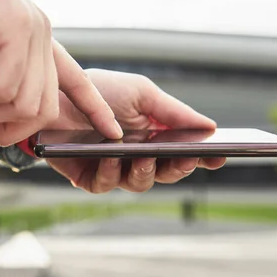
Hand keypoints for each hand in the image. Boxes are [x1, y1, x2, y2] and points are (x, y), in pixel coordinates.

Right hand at [0, 0, 120, 145]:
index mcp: (31, 40)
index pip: (75, 80)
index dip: (93, 107)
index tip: (112, 132)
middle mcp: (39, 35)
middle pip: (43, 112)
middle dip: (1, 128)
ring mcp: (31, 30)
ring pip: (23, 106)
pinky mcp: (15, 27)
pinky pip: (3, 88)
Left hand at [46, 69, 225, 192]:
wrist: (56, 93)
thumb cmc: (100, 91)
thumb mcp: (140, 92)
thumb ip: (173, 111)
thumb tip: (210, 127)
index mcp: (155, 136)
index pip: (184, 153)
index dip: (203, 158)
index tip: (220, 156)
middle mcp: (137, 156)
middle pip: (167, 173)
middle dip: (178, 168)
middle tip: (185, 157)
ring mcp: (114, 168)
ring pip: (140, 184)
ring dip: (145, 171)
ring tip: (144, 156)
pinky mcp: (89, 177)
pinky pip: (105, 185)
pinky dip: (110, 173)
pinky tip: (110, 159)